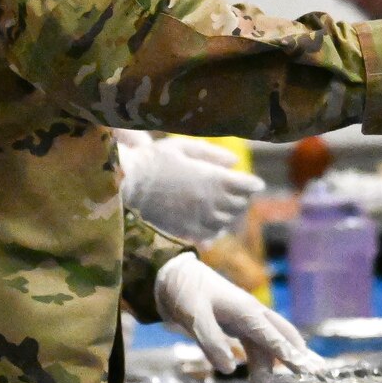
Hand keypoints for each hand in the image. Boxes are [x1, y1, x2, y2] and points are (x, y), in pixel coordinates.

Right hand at [120, 136, 264, 243]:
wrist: (128, 183)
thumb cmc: (155, 159)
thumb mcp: (184, 147)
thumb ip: (212, 154)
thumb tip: (235, 162)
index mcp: (213, 178)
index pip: (247, 185)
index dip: (252, 184)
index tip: (253, 182)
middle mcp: (211, 201)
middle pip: (240, 205)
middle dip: (243, 198)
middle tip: (239, 193)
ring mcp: (198, 218)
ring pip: (227, 222)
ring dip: (230, 215)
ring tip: (225, 208)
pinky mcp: (185, 230)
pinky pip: (209, 235)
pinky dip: (215, 231)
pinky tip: (212, 225)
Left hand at [153, 254, 318, 374]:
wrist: (172, 276)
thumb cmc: (185, 292)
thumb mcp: (193, 316)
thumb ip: (211, 342)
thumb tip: (228, 368)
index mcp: (247, 311)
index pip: (273, 336)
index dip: (289, 354)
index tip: (306, 370)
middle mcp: (253, 314)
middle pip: (282, 337)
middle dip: (297, 356)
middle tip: (312, 375)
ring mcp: (246, 320)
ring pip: (267, 346)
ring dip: (272, 367)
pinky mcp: (237, 325)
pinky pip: (256, 346)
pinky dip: (261, 363)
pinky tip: (263, 377)